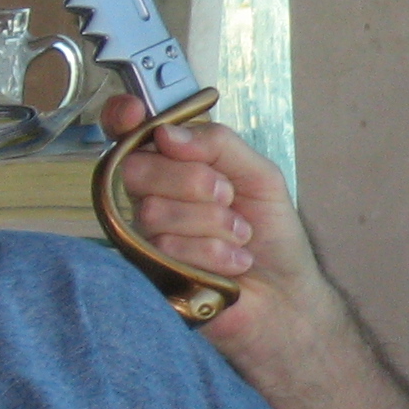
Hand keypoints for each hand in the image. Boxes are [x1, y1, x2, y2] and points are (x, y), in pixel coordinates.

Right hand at [100, 94, 327, 354]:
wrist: (286, 294)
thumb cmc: (271, 233)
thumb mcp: (259, 175)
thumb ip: (219, 144)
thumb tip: (167, 133)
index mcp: (172, 165)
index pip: (127, 133)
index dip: (122, 117)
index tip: (137, 114)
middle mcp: (150, 198)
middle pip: (138, 169)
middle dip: (193, 180)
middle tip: (228, 196)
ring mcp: (145, 238)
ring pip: (155, 212)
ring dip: (214, 223)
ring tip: (240, 236)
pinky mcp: (149, 275)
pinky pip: (166, 249)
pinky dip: (214, 253)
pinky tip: (233, 263)